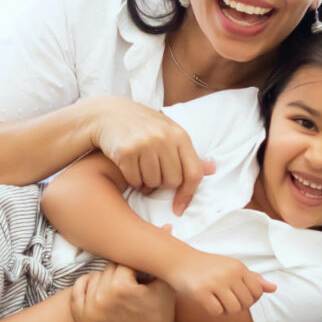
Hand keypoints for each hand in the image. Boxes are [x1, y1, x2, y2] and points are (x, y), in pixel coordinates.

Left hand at [70, 264, 183, 321]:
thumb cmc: (162, 315)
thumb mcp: (165, 284)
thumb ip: (160, 257)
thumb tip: (167, 226)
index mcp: (122, 289)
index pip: (123, 262)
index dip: (135, 268)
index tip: (141, 277)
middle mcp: (102, 300)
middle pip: (108, 269)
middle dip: (121, 274)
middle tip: (132, 285)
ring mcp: (90, 313)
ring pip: (94, 278)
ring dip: (105, 281)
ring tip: (119, 291)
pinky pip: (77, 293)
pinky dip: (86, 288)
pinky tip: (99, 291)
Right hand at [89, 97, 214, 214]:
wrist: (109, 113)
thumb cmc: (143, 126)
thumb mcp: (169, 132)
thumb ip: (188, 153)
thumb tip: (212, 169)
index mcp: (179, 135)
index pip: (193, 173)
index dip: (188, 194)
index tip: (179, 208)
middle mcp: (164, 138)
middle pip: (172, 182)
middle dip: (162, 183)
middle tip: (153, 172)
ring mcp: (144, 144)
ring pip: (152, 183)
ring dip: (145, 182)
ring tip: (140, 167)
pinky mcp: (126, 151)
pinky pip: (134, 180)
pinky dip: (132, 179)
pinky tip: (129, 166)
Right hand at [164, 248, 275, 315]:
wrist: (179, 261)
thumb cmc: (208, 266)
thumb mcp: (231, 267)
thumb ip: (252, 278)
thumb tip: (274, 288)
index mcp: (238, 267)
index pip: (257, 292)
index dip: (250, 299)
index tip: (238, 295)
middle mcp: (228, 274)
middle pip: (246, 303)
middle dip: (238, 306)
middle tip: (225, 299)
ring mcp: (214, 283)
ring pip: (233, 310)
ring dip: (226, 310)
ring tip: (217, 301)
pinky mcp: (201, 292)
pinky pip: (216, 311)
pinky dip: (214, 311)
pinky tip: (207, 302)